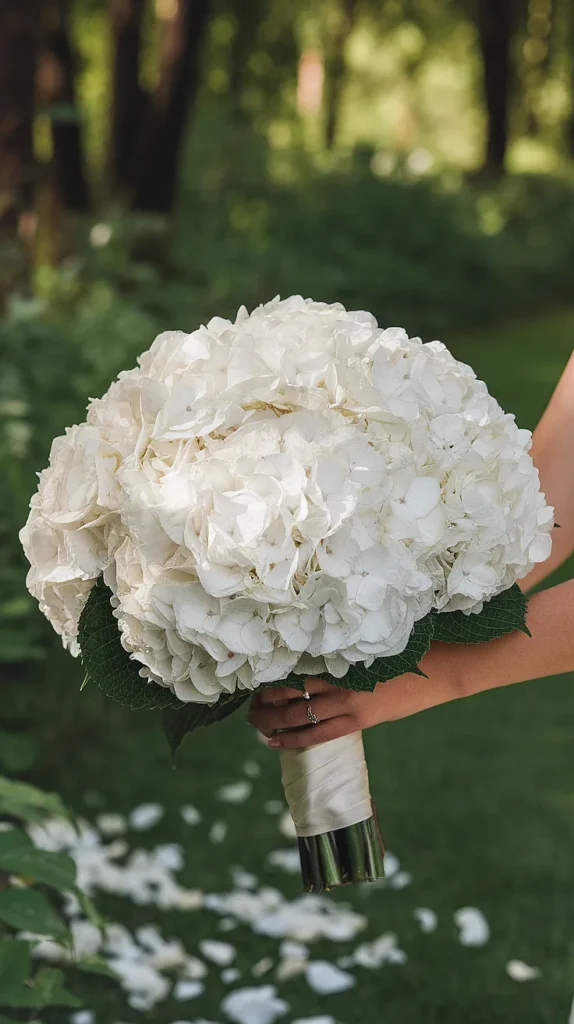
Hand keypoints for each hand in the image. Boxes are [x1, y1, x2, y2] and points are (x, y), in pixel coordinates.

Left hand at [248, 648, 464, 748]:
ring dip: (271, 720)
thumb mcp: (369, 649)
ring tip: (254, 723)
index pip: (294, 667)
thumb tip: (318, 662)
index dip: (270, 676)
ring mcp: (349, 702)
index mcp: (339, 657)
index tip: (254, 679)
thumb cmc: (407, 652)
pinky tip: (275, 742)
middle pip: (289, 691)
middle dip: (265, 701)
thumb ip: (344, 658)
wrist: (441, 670)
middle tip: (248, 706)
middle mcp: (339, 679)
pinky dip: (293, 739)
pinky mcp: (360, 720)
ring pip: (298, 713)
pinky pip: (318, 734)